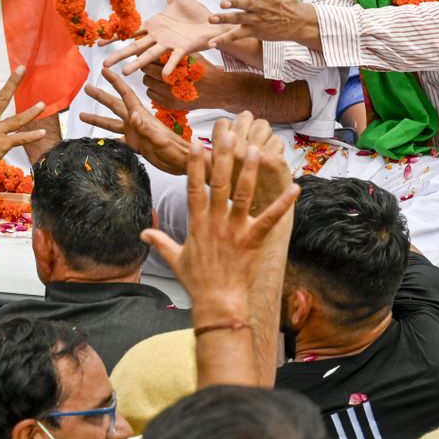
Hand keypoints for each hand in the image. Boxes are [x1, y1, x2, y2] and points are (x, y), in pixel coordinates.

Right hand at [80, 67, 190, 174]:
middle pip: (115, 105)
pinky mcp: (136, 144)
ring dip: (98, 118)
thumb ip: (146, 128)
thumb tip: (132, 115)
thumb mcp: (160, 139)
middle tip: (86, 88)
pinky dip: (109, 137)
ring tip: (82, 114)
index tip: (104, 70)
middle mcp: (136, 121)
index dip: (115, 82)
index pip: (126, 94)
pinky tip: (101, 138)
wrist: (182, 162)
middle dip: (101, 96)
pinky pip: (118, 138)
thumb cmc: (175, 150)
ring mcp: (135, 132)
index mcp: (141, 115)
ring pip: (112, 122)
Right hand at [106, 0, 227, 77]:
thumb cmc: (195, 13)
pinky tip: (165, 74)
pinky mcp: (184, 48)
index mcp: (155, 26)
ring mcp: (170, 44)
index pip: (131, 32)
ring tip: (125, 72)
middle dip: (120, 54)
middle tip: (105, 65)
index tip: (99, 43)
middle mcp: (159, 37)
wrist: (214, 22)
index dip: (115, 37)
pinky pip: (176, 58)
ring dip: (138, 63)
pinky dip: (170, 65)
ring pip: (151, 54)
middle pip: (136, 47)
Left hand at [139, 56, 235, 112]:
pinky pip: (150, 94)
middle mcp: (170, 79)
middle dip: (147, 65)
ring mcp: (168, 93)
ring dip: (149, 77)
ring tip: (157, 75)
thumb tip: (156, 47)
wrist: (217, 89)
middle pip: (146, 68)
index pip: (152, 56)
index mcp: (175, 63)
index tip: (147, 52)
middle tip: (151, 64)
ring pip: (146, 82)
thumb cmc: (204, 70)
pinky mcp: (169, 104)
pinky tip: (161, 86)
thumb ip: (174, 53)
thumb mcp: (191, 56)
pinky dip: (153, 89)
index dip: (148, 53)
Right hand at [141, 132, 298, 314]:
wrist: (217, 304)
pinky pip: (270, 219)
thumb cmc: (197, 282)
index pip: (194, 187)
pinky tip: (295, 188)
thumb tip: (143, 234)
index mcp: (198, 223)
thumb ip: (160, 242)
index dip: (195, 164)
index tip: (196, 143)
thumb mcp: (175, 259)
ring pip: (243, 195)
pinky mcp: (253, 240)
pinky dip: (283, 204)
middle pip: (219, 183)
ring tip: (256, 149)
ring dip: (250, 171)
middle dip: (223, 157)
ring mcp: (236, 230)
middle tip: (228, 134)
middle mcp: (216, 222)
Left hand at [209, 0, 317, 46]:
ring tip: (212, 19)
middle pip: (245, 4)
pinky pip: (236, 36)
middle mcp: (260, 5)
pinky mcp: (253, 31)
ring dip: (225, 20)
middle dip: (235, 4)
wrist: (296, 22)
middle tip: (224, 3)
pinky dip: (224, 40)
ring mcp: (256, 19)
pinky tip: (212, 42)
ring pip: (238, 20)